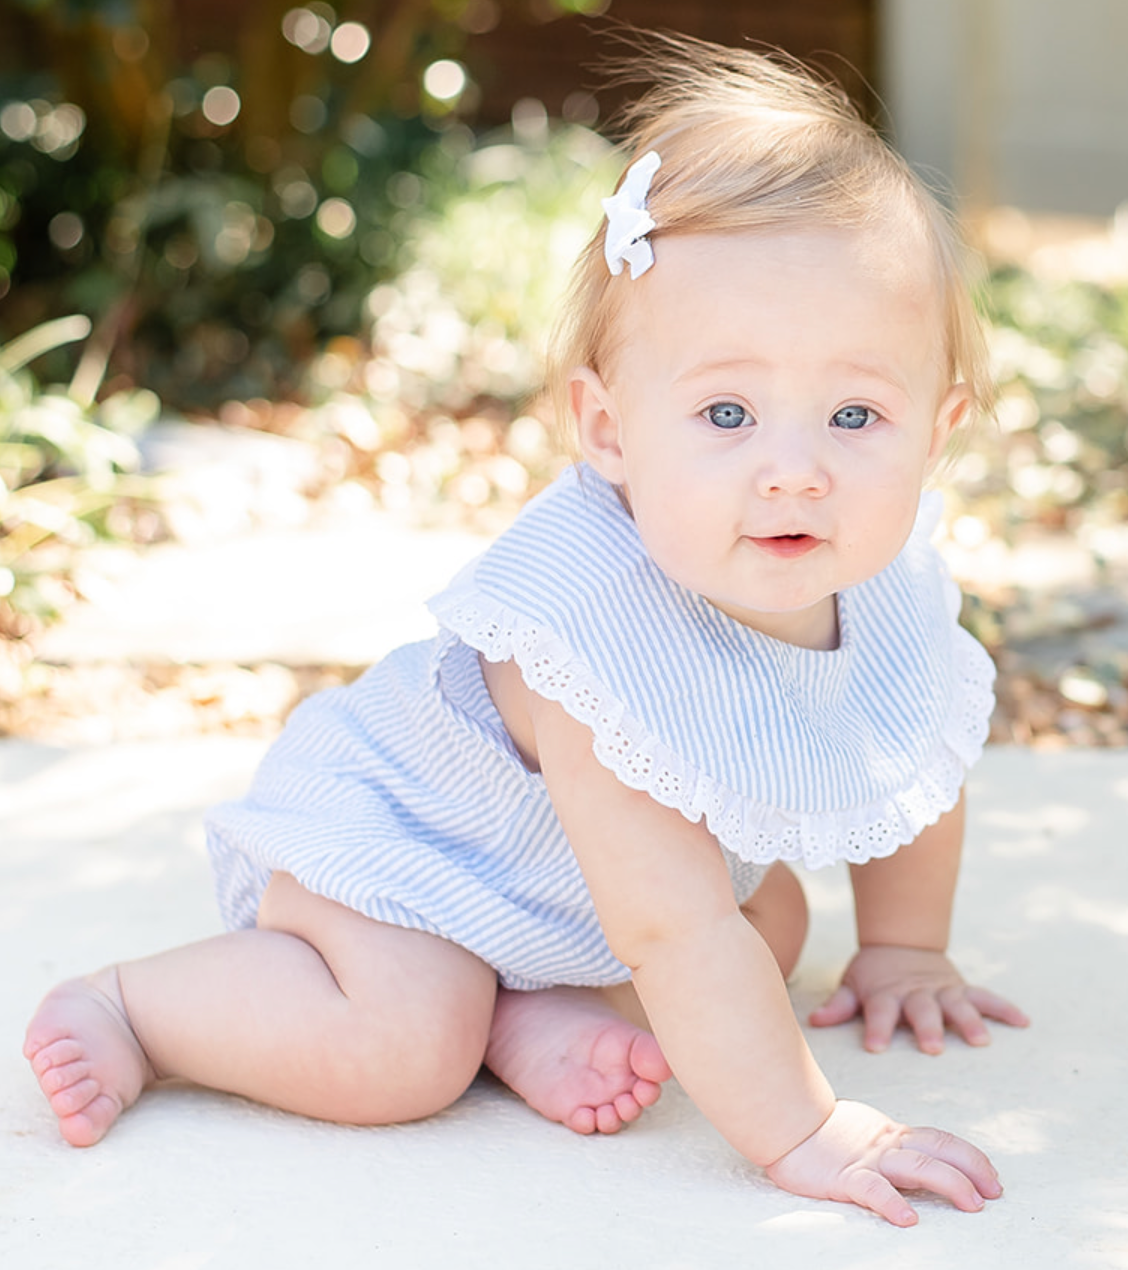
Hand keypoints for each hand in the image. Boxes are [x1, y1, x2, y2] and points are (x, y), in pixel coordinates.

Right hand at [765, 1099, 1001, 1226]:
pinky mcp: (843, 1177)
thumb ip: (891, 1147)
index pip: (940, 1140)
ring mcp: (866, 1160)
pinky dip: (892, 1202)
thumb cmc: (822, 1135)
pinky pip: (872, 1189)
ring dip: (948, 1183)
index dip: (970, 1157)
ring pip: (915, 1167)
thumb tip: (923, 1164)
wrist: (782, 1123)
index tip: (993, 1178)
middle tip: (994, 1194)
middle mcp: (885, 1145)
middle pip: (936, 1152)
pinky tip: (908, 1219)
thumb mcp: (865, 1136)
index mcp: (891, 1135)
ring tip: (972, 1204)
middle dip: (970, 1171)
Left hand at [810, 945, 1029, 1053]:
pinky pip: (987, 998)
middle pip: (921, 1011)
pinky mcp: (962, 989)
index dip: (875, 1028)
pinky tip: (1023, 1022)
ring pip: (956, 1006)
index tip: (874, 1046)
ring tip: (981, 1041)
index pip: (879, 1012)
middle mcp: (916, 993)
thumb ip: (839, 1005)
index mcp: (886, 994)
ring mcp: (942, 991)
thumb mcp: (852, 985)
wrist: (900, 944)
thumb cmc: (873, 975)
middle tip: (932, 1048)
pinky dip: (1004, 1008)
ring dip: (968, 1022)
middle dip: (927, 1028)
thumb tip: (815, 1021)